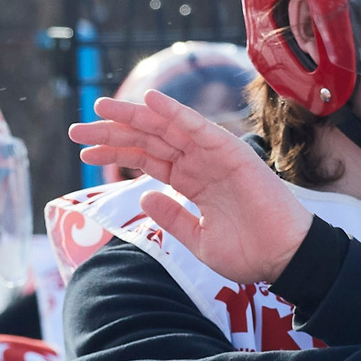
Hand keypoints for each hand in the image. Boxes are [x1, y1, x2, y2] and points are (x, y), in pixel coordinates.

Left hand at [68, 91, 316, 284]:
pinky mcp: (231, 152)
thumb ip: (172, 216)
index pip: (145, 158)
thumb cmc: (249, 251)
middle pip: (148, 139)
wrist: (284, 258)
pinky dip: (174, 112)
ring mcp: (213, 155)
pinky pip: (198, 127)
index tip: (84, 152)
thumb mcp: (197, 239)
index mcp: (190, 181)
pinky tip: (149, 101)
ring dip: (134, 116)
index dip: (115, 152)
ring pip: (166, 128)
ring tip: (100, 109)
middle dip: (112, 132)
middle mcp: (198, 163)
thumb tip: (145, 195)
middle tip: (76, 128)